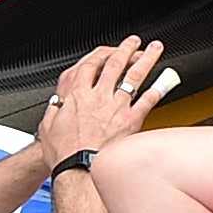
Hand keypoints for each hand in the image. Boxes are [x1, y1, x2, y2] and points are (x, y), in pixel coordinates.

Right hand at [34, 34, 167, 163]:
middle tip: (135, 42)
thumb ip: (55, 110)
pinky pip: (147, 101)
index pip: (90, 65)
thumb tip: (57, 104)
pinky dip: (157, 90)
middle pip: (115, 65)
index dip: (100, 54)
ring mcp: (116, 107)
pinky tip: (164, 82)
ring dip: (146, 60)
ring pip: (134, 76)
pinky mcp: (130, 121)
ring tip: (155, 49)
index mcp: (77, 95)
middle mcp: (98, 97)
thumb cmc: (64, 153)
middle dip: (126, 49)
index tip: (107, 50)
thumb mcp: (48, 126)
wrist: (78, 170)